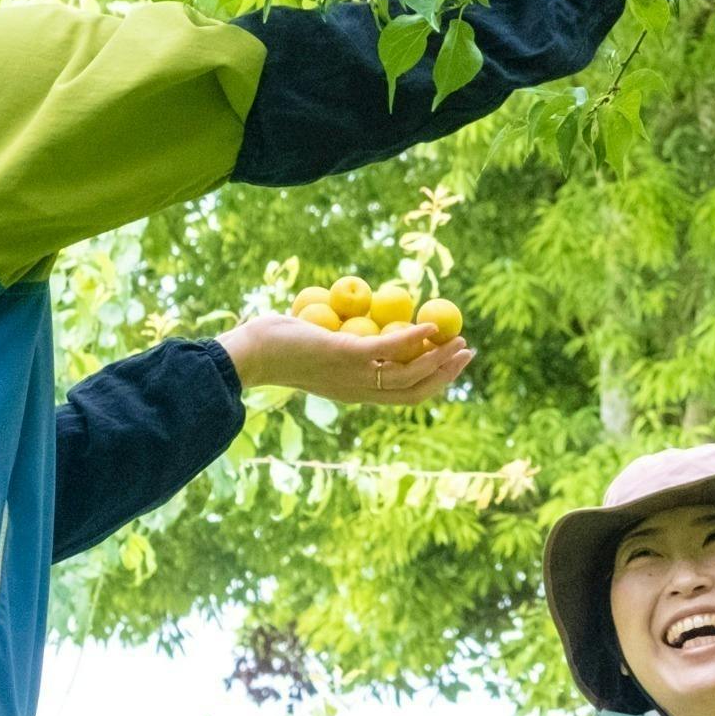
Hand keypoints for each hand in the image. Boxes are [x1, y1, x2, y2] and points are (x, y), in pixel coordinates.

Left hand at [216, 314, 471, 404]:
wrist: (248, 354)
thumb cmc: (275, 347)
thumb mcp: (317, 347)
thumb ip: (339, 341)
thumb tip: (355, 321)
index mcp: (354, 392)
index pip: (404, 394)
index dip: (433, 381)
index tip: (450, 363)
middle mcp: (358, 391)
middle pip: (416, 390)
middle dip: (446, 374)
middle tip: (466, 352)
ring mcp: (354, 376)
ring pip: (410, 375)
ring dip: (439, 359)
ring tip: (458, 341)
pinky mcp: (347, 356)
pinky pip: (390, 350)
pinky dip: (416, 339)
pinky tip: (432, 325)